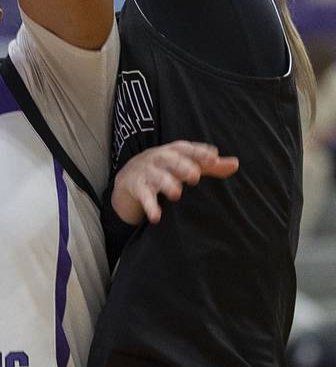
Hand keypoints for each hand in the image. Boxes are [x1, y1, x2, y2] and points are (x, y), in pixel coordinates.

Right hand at [112, 141, 238, 225]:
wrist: (129, 176)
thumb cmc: (166, 168)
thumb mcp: (186, 163)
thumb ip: (211, 166)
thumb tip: (236, 164)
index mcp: (174, 151)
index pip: (188, 149)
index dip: (199, 152)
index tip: (213, 157)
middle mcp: (160, 159)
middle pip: (172, 161)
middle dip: (183, 167)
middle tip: (195, 176)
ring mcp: (148, 173)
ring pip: (157, 177)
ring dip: (166, 184)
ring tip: (176, 194)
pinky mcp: (138, 188)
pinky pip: (144, 196)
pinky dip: (150, 206)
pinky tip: (156, 217)